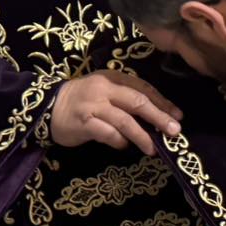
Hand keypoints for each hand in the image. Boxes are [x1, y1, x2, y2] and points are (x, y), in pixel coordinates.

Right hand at [49, 71, 182, 154]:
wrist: (47, 107)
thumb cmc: (83, 100)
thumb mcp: (105, 90)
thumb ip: (126, 98)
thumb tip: (157, 116)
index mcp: (113, 77)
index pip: (143, 88)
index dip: (163, 102)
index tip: (178, 116)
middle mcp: (104, 88)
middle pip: (137, 102)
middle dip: (159, 117)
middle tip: (174, 131)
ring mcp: (93, 105)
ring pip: (124, 120)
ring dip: (142, 136)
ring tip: (153, 148)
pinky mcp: (83, 123)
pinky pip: (107, 133)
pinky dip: (119, 141)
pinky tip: (124, 146)